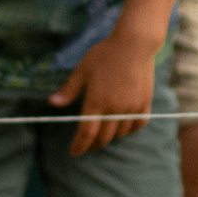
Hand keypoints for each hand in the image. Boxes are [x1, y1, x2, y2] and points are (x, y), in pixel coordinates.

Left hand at [48, 28, 159, 157]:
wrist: (134, 44)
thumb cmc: (105, 54)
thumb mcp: (83, 70)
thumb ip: (69, 90)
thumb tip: (52, 103)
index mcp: (96, 101)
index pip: (86, 133)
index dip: (79, 146)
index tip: (74, 152)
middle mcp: (115, 108)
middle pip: (103, 137)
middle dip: (93, 145)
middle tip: (86, 147)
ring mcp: (131, 107)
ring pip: (120, 133)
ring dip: (110, 138)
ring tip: (102, 136)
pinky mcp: (144, 103)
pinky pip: (137, 125)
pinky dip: (129, 130)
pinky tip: (122, 128)